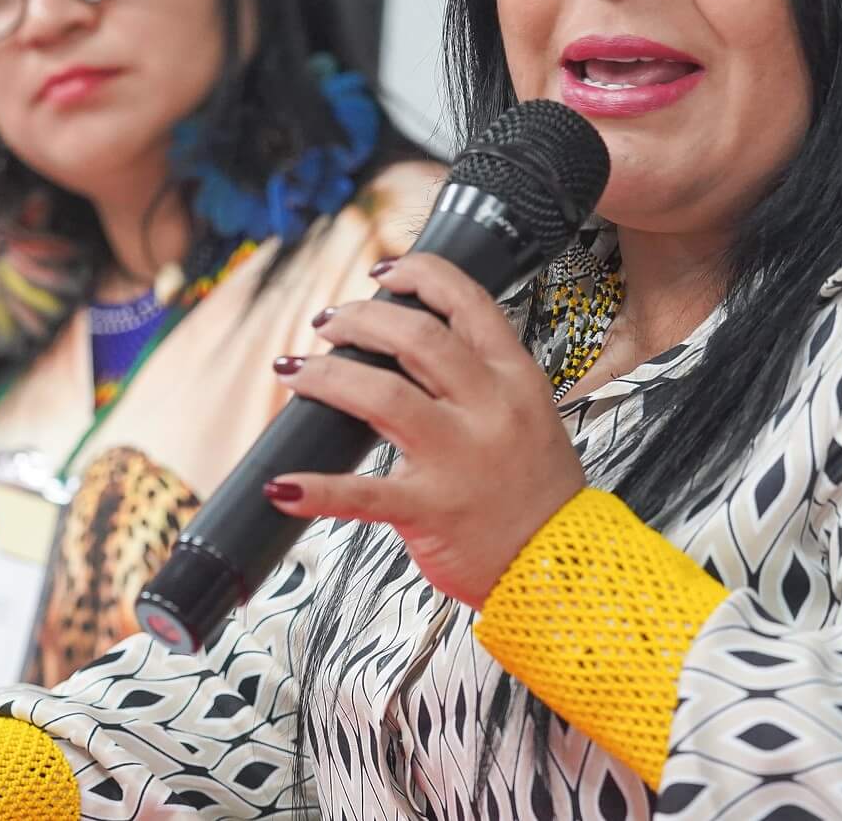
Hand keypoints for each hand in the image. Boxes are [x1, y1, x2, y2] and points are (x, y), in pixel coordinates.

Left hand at [268, 252, 585, 607]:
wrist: (562, 571)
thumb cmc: (535, 489)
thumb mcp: (526, 414)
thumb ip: (477, 376)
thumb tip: (406, 337)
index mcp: (515, 378)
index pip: (468, 302)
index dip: (419, 274)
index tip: (381, 271)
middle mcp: (489, 410)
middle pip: (416, 337)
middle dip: (359, 318)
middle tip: (326, 323)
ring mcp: (459, 460)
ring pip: (382, 396)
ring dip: (326, 376)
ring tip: (293, 370)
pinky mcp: (430, 511)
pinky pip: (361, 496)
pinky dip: (314, 489)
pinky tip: (279, 484)